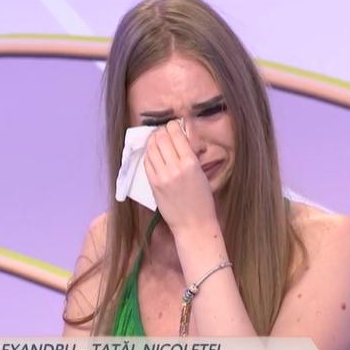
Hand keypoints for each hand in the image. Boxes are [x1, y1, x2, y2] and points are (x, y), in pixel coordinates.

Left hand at [143, 119, 218, 233]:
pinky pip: (146, 163)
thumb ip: (190, 156)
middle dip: (161, 131)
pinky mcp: (153, 184)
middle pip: (160, 139)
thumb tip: (180, 138)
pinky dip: (148, 154)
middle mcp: (174, 168)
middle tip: (163, 131)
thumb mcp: (202, 174)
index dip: (172, 126)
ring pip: (151, 149)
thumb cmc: (203, 200)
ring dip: (152, 141)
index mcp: (191, 163)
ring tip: (156, 139)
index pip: (176, 135)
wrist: (194, 224)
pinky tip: (152, 153)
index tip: (172, 125)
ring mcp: (161, 176)